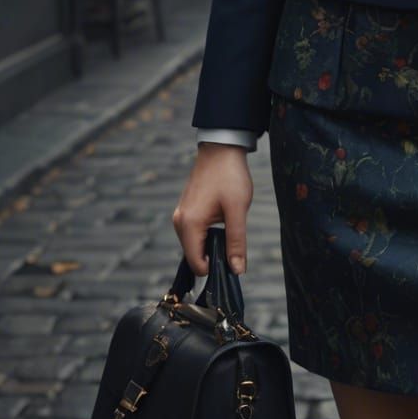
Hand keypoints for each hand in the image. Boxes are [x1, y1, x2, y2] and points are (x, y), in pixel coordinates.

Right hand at [173, 144, 252, 275]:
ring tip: (228, 225)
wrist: (221, 147)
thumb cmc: (230, 176)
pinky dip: (207, 234)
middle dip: (213, 255)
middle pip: (194, 255)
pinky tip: (221, 220)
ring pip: (194, 244)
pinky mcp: (185, 209)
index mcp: (190, 225)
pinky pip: (194, 232)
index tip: (232, 259)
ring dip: (211, 243)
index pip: (196, 264)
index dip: (215, 268)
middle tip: (234, 240)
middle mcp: (179, 222)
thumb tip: (237, 270)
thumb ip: (236, 242)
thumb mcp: (238, 209)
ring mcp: (180, 215)